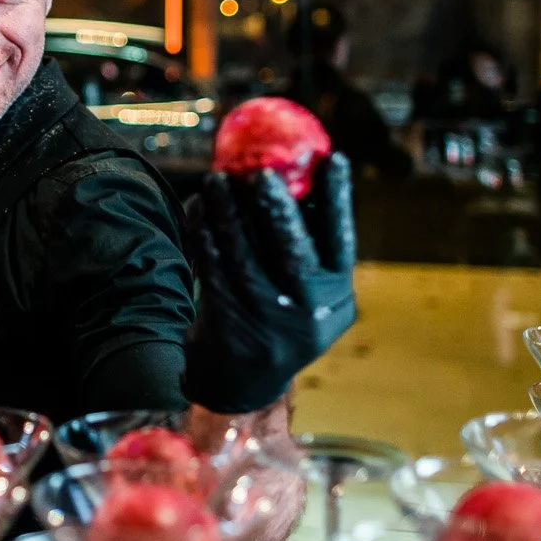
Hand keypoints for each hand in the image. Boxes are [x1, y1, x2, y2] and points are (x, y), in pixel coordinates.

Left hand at [180, 161, 357, 413]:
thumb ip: (311, 250)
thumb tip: (302, 175)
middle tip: (259, 170)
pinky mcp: (228, 322)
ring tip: (215, 179)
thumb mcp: (309, 297)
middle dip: (275, 205)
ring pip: (243, 253)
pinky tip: (198, 208)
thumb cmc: (278, 317)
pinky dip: (203, 233)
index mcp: (336, 297)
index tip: (333, 157)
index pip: (341, 240)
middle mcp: (307, 312)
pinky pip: (212, 267)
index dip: (339, 198)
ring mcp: (266, 321)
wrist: (241, 382)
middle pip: (292, 249)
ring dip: (226, 211)